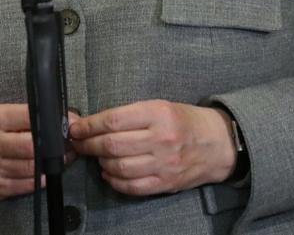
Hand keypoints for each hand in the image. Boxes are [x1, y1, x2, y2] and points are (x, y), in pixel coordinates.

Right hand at [0, 105, 75, 212]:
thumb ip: (21, 116)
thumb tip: (57, 117)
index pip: (28, 116)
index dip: (52, 120)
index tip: (68, 121)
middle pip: (32, 146)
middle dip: (55, 144)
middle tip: (69, 142)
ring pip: (32, 167)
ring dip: (53, 162)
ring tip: (63, 155)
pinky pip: (27, 184)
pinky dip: (41, 177)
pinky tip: (46, 170)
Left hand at [69, 100, 237, 195]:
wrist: (218, 144)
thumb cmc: (185, 121)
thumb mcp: (160, 106)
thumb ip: (128, 115)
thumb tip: (92, 122)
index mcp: (158, 113)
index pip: (113, 120)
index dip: (88, 126)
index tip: (76, 128)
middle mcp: (161, 138)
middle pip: (112, 145)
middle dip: (88, 144)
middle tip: (78, 143)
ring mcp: (164, 164)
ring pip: (119, 167)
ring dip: (100, 162)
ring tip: (97, 156)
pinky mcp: (165, 183)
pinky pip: (132, 186)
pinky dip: (114, 181)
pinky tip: (109, 172)